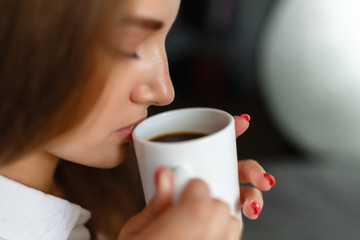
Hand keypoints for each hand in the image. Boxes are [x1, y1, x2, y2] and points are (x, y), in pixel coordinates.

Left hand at [118, 113, 274, 239]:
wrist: (158, 229)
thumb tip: (162, 174)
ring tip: (253, 205)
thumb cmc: (158, 203)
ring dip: (256, 193)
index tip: (244, 121)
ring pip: (246, 188)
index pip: (219, 141)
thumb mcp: (156, 190)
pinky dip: (252, 207)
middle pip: (240, 166)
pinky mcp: (225, 208)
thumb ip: (161, 182)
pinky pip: (241, 206)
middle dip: (254, 169)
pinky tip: (251, 212)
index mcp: (201, 160)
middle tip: (261, 179)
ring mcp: (222, 191)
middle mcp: (215, 173)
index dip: (234, 129)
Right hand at [118, 169, 241, 239]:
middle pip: (220, 208)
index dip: (195, 188)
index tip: (185, 190)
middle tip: (187, 209)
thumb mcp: (134, 231)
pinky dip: (222, 234)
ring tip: (195, 226)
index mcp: (173, 236)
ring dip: (218, 219)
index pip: (201, 199)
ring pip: (233, 224)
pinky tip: (202, 238)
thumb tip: (165, 173)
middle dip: (206, 202)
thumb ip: (156, 202)